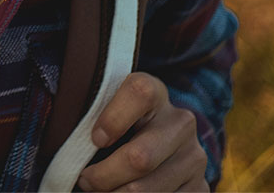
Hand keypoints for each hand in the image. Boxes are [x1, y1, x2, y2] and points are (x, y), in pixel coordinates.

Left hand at [77, 72, 207, 191]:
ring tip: (101, 191)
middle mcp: (180, 121)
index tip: (95, 139)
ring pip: (147, 190)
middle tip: (85, 181)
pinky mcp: (200, 187)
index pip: (139, 92)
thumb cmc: (117, 122)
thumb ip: (93, 117)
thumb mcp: (108, 109)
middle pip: (140, 157)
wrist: (159, 138)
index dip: (114, 118)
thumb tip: (72, 147)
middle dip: (104, 177)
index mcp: (154, 91)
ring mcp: (194, 156)